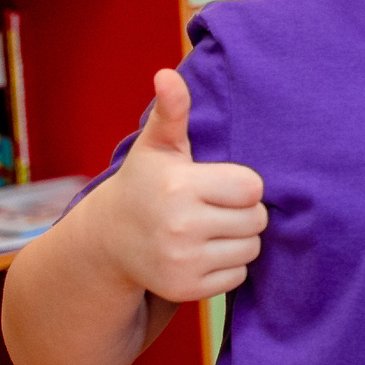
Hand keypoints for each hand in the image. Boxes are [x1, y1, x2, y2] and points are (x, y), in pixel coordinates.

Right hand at [96, 68, 266, 302]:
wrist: (107, 241)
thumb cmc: (145, 184)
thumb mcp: (157, 147)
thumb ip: (171, 111)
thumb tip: (167, 74)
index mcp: (179, 186)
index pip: (253, 188)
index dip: (241, 184)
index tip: (216, 183)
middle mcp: (179, 226)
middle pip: (257, 220)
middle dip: (242, 212)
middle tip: (212, 208)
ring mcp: (182, 261)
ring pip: (251, 249)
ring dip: (238, 240)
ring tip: (207, 229)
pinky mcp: (186, 290)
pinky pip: (238, 276)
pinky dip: (227, 266)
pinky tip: (201, 252)